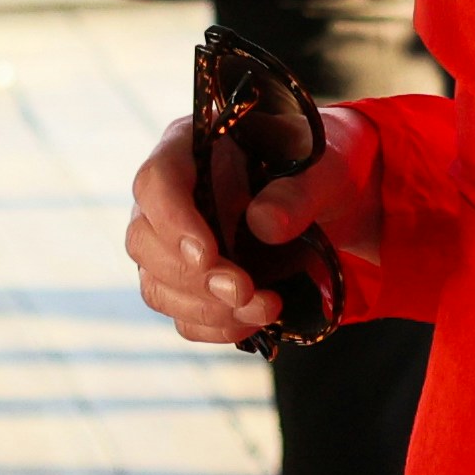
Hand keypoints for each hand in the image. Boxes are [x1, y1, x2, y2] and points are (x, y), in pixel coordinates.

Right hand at [127, 102, 373, 347]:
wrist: (330, 200)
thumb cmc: (318, 166)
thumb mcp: (326, 166)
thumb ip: (299, 191)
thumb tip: (263, 225)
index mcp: (192, 148)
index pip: (156, 181)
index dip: (172, 221)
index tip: (207, 255)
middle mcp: (170, 196)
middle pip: (144, 241)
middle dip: (194, 277)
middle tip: (245, 291)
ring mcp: (173, 243)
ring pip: (157, 285)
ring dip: (208, 308)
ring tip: (266, 309)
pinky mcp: (189, 282)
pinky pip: (182, 316)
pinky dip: (216, 327)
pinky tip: (254, 321)